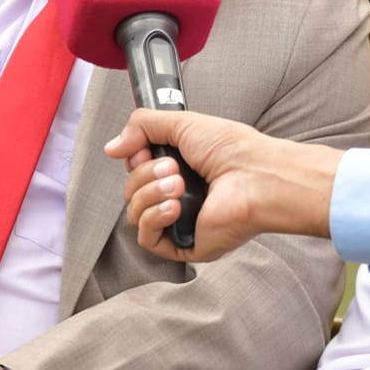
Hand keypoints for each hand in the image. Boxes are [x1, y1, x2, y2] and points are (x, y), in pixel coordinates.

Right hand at [105, 109, 341, 261]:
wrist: (257, 176)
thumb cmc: (233, 149)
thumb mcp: (182, 123)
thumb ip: (142, 126)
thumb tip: (111, 148)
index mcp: (180, 169)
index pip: (136, 170)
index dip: (135, 160)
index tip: (147, 150)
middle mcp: (179, 196)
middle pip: (131, 191)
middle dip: (144, 175)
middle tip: (173, 167)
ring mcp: (181, 223)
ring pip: (134, 214)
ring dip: (150, 194)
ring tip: (179, 184)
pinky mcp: (185, 245)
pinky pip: (147, 239)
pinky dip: (153, 219)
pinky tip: (174, 206)